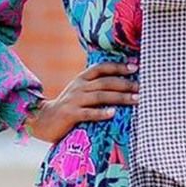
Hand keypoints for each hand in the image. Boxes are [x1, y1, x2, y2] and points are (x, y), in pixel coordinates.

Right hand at [23, 59, 139, 144]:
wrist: (43, 119)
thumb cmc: (68, 107)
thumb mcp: (80, 92)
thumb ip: (95, 87)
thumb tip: (120, 85)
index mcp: (82, 79)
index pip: (102, 68)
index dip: (118, 67)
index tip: (135, 68)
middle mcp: (79, 87)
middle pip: (105, 82)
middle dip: (125, 84)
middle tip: (142, 88)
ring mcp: (75, 100)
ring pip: (100, 96)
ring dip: (120, 97)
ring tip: (136, 100)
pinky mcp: (71, 114)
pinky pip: (88, 113)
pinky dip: (101, 113)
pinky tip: (113, 113)